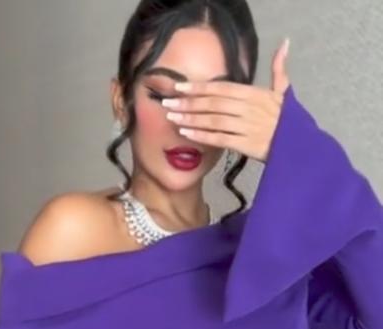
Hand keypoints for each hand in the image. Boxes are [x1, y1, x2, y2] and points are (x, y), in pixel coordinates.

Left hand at [161, 38, 291, 162]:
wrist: (299, 145)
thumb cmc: (288, 120)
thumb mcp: (284, 91)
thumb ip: (279, 69)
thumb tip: (284, 43)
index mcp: (255, 94)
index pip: (221, 88)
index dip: (199, 87)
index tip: (179, 87)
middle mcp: (249, 108)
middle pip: (213, 103)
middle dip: (188, 103)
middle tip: (168, 103)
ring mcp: (246, 127)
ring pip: (214, 121)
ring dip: (191, 119)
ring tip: (172, 118)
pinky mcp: (245, 145)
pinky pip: (220, 139)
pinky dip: (202, 137)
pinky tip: (186, 134)